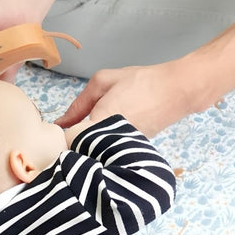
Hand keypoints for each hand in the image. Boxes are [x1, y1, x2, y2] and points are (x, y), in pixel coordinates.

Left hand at [55, 60, 202, 137]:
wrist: (177, 90)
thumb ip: (79, 104)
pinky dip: (107, 146)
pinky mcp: (136, 149)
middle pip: (85, 151)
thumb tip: (61, 123)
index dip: (62, 141)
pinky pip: (114, 151)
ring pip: (100, 153)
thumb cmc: (140, 82)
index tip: (57, 138)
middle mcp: (114, 137)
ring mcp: (127, 145)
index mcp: (101, 119)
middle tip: (71, 138)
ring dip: (92, 147)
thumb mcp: (103, 81)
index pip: (71, 142)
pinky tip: (109, 135)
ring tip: (92, 134)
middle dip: (76, 147)